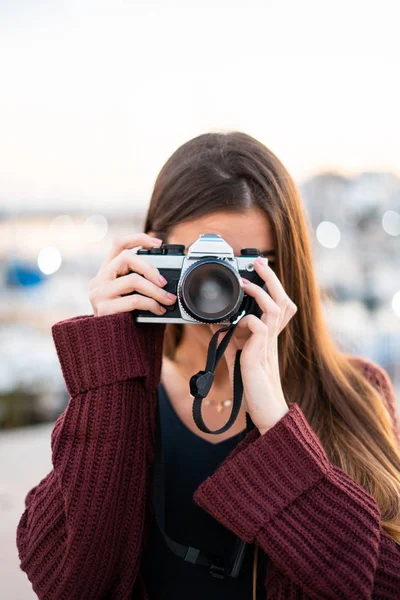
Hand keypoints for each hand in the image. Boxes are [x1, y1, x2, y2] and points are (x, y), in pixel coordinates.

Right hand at [88, 233, 177, 316]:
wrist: (110, 349)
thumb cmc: (125, 321)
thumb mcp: (131, 296)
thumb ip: (140, 283)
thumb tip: (167, 277)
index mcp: (106, 273)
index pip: (118, 244)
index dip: (138, 238)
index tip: (159, 243)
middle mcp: (98, 280)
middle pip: (126, 257)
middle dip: (150, 267)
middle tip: (164, 282)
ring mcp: (99, 294)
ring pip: (132, 280)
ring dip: (156, 290)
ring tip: (168, 300)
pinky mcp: (104, 309)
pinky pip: (134, 300)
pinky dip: (152, 304)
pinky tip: (159, 310)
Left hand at [210, 257, 297, 434]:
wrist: (263, 411)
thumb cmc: (251, 384)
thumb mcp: (237, 354)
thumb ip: (230, 337)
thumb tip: (214, 321)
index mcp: (269, 335)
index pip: (279, 303)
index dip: (272, 285)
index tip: (257, 269)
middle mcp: (272, 338)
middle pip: (283, 300)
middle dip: (272, 278)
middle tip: (259, 261)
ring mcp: (268, 346)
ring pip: (275, 309)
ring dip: (260, 292)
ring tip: (245, 283)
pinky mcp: (259, 357)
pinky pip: (261, 329)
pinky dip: (249, 321)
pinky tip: (238, 322)